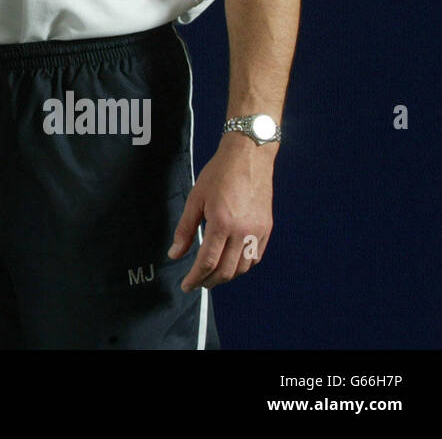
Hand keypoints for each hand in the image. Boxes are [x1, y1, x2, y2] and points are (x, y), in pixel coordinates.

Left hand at [169, 133, 275, 291]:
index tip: (186, 285)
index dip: (195, 277)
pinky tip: (231, 264)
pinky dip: (242, 267)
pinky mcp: (266, 229)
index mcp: (222, 223)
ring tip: (211, 276)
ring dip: (226, 277)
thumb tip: (175, 254)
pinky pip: (255, 257)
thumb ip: (185, 230)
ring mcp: (257, 232)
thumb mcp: (195, 199)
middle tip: (196, 283)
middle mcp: (242, 231)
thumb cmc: (219, 174)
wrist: (249, 157)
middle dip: (208, 281)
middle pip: (226, 271)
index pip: (207, 262)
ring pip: (242, 268)